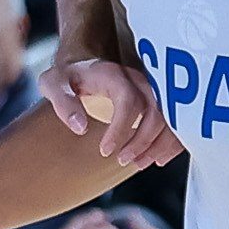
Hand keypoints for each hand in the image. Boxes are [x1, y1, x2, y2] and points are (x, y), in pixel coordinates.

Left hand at [39, 54, 180, 167]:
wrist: (84, 64)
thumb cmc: (68, 76)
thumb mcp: (53, 83)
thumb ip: (63, 102)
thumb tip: (80, 127)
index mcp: (114, 74)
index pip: (128, 100)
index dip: (120, 128)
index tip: (105, 150)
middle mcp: (138, 80)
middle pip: (156, 110)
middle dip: (142, 140)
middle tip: (122, 160)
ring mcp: (151, 90)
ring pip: (170, 117)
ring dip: (159, 145)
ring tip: (140, 163)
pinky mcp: (157, 101)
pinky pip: (174, 121)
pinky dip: (171, 142)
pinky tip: (158, 159)